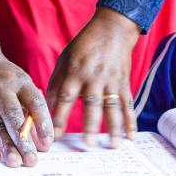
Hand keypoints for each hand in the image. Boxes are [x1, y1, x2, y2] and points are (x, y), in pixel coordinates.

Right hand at [0, 29, 51, 167]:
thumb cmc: (6, 78)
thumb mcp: (23, 84)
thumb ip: (32, 108)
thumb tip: (41, 140)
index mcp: (20, 81)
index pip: (35, 102)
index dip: (42, 123)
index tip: (48, 144)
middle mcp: (1, 88)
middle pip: (13, 115)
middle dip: (23, 139)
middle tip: (31, 159)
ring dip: (5, 145)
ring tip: (15, 162)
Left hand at [46, 7, 138, 147]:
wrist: (112, 29)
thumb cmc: (83, 46)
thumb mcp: (64, 60)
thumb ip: (55, 83)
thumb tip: (45, 107)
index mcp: (75, 71)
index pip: (65, 97)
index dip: (59, 116)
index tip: (55, 136)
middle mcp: (93, 77)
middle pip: (91, 103)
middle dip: (90, 125)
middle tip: (88, 144)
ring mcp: (111, 80)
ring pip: (112, 106)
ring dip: (113, 127)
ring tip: (113, 146)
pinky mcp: (124, 82)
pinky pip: (128, 104)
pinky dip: (130, 121)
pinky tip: (131, 136)